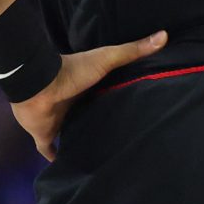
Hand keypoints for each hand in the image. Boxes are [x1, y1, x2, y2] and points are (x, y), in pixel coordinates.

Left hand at [13, 31, 167, 160]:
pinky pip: (50, 150)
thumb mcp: (106, 58)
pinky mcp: (45, 134)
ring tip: (98, 157)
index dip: (114, 101)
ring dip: (79, 141)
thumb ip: (131, 51)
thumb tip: (164, 35)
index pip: (103, 96)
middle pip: (88, 115)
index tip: (132, 110)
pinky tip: (66, 169)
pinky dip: (57, 159)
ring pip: (71, 133)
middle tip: (119, 139)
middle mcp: (73, 104)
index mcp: (87, 87)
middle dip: (98, 124)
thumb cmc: (73, 71)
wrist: (39, 85)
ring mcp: (58, 120)